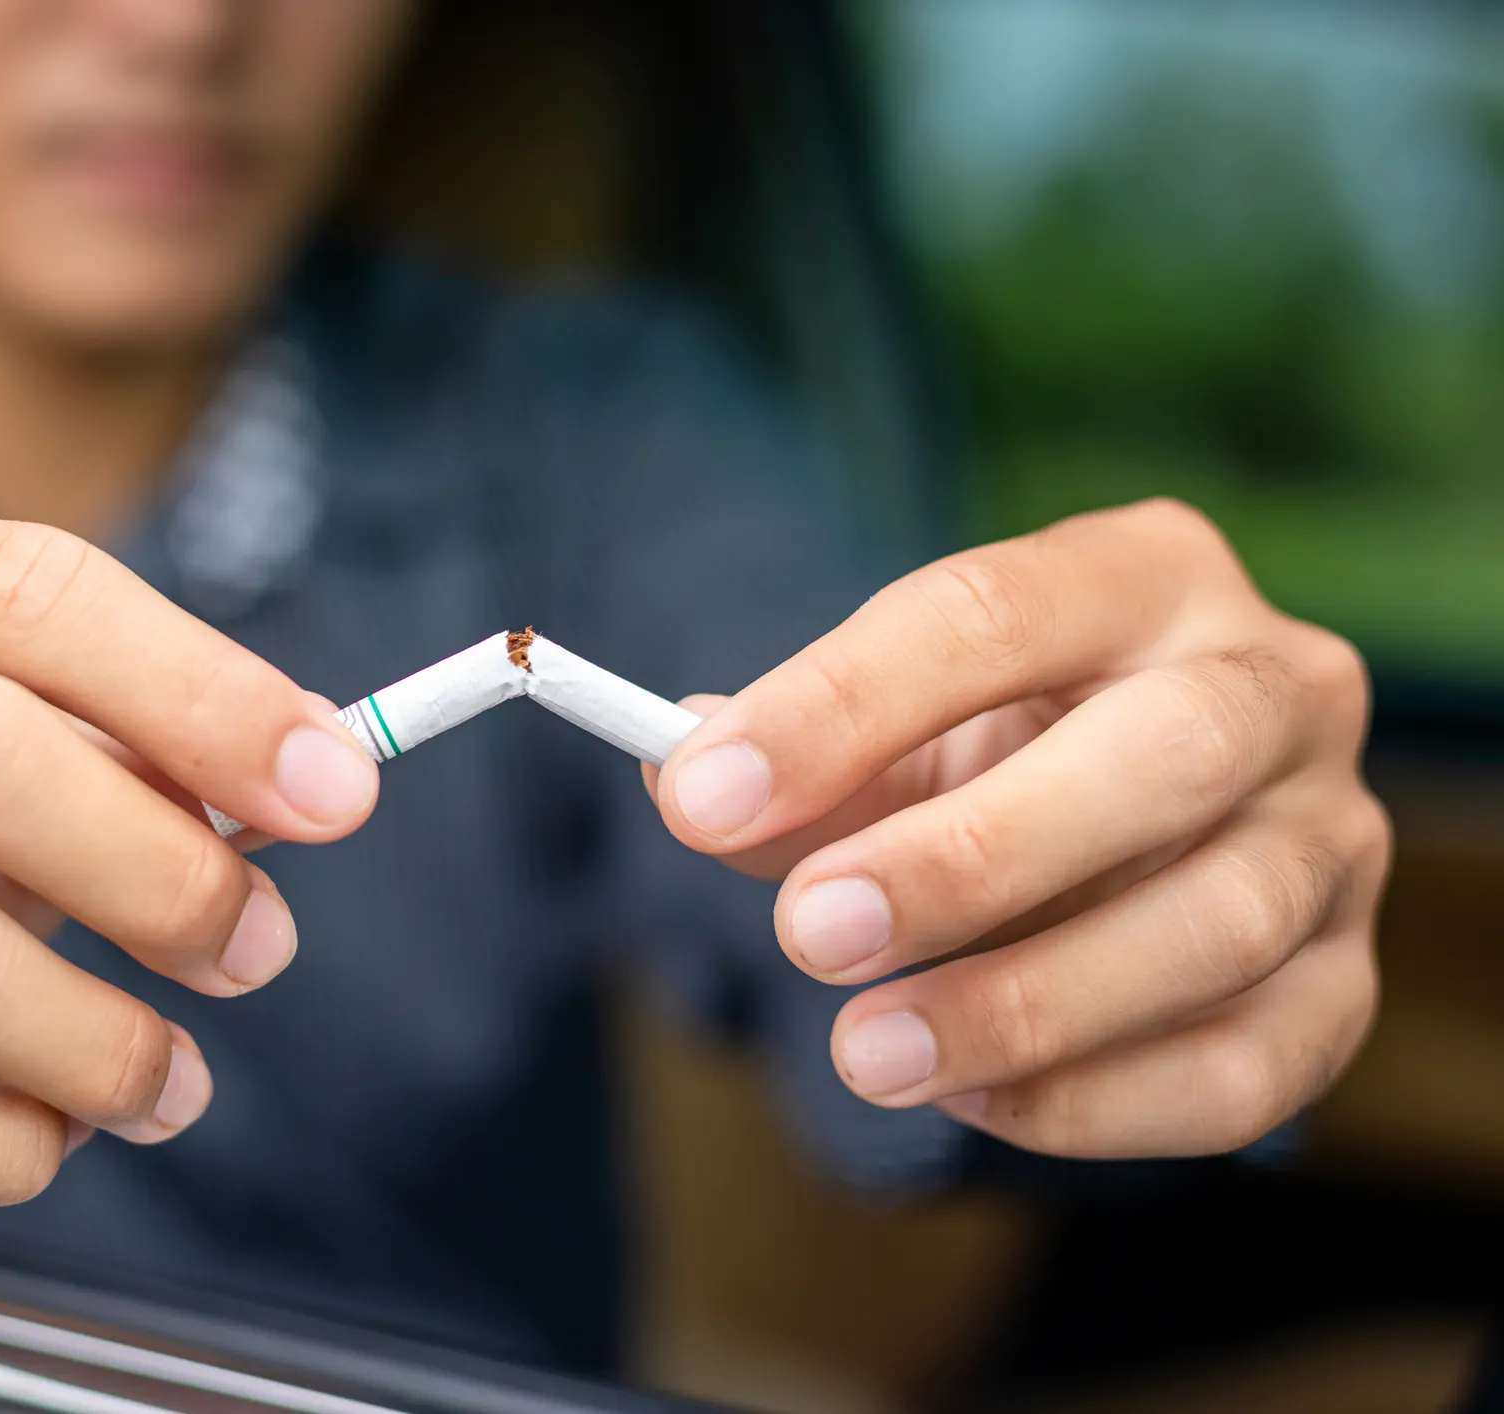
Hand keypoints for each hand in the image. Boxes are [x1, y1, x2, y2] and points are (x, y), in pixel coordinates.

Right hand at [0, 501, 376, 1212]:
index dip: (207, 693)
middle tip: (256, 945)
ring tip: (171, 1077)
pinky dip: (1, 1147)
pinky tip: (47, 1134)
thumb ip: (110, 734)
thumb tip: (304, 777)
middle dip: (163, 869)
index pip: (28, 589)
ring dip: (102, 1040)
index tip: (336, 788)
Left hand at [652, 499, 1388, 1157]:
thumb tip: (690, 786)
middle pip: (1161, 756)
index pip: (997, 610)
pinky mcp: (1349, 982)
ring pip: (1221, 924)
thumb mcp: (889, 735)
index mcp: (1145, 574)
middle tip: (811, 935)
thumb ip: (796, 767)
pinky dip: (1097, 1099)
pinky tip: (965, 1096)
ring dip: (1026, 1004)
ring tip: (867, 1052)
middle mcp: (1274, 684)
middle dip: (970, 858)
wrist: (1128, 822)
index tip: (704, 795)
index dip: (842, 703)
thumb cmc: (991, 752)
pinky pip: (1249, 1066)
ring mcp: (1331, 836)